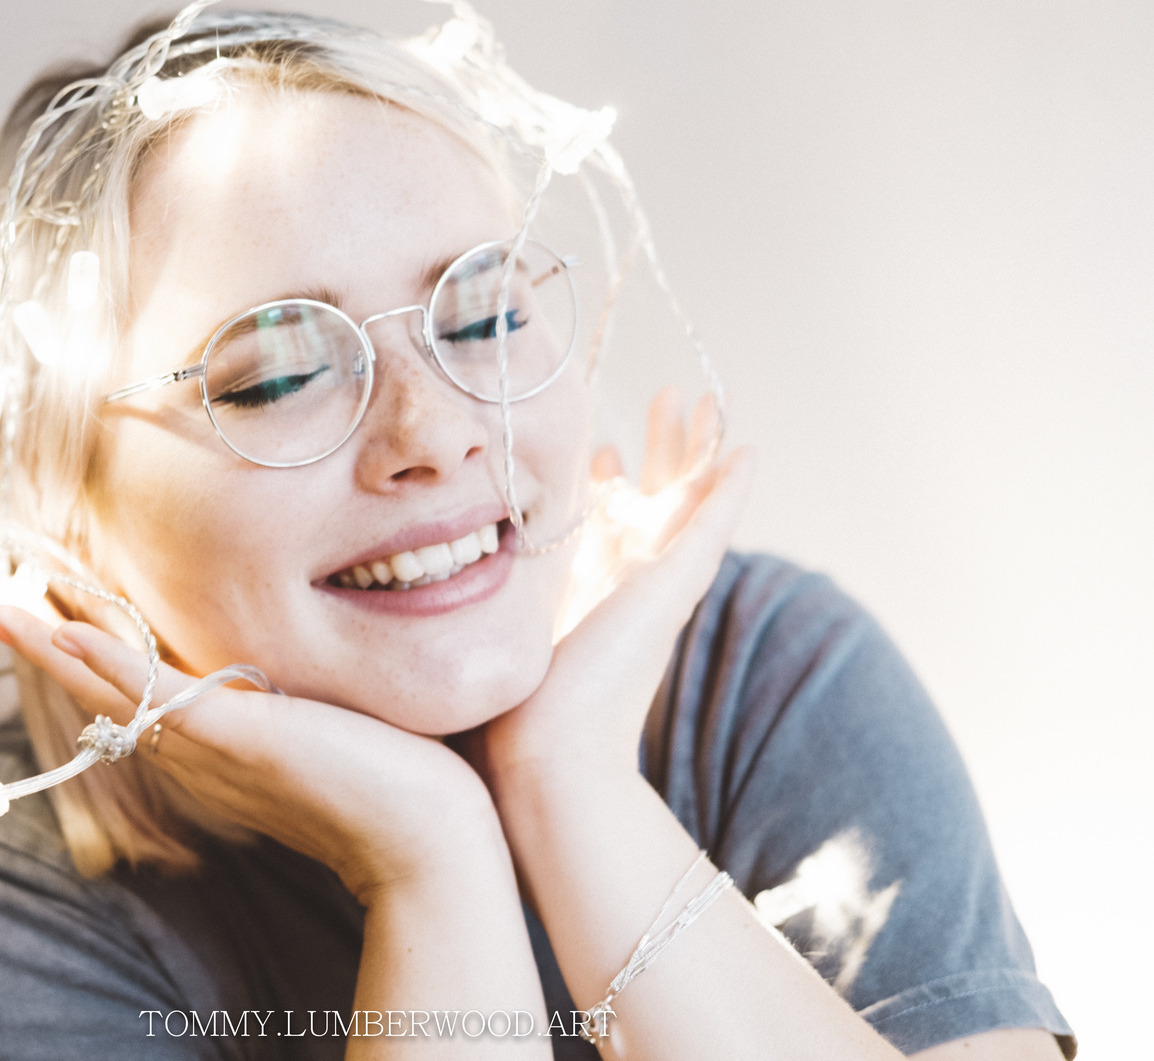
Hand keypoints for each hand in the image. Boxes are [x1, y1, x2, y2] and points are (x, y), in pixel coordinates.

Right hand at [0, 604, 503, 903]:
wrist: (425, 835)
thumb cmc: (392, 783)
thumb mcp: (327, 731)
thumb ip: (299, 710)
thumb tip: (304, 687)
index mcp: (216, 751)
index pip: (138, 702)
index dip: (93, 665)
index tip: (58, 624)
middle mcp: (199, 755)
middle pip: (106, 698)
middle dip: (53, 654)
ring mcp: (210, 748)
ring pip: (112, 692)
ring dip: (54, 651)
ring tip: (0, 614)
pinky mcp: (233, 736)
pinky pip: (151, 695)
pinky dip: (103, 665)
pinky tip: (63, 634)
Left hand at [478, 389, 756, 790]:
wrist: (537, 755)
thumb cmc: (495, 715)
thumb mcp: (476, 631)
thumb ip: (457, 605)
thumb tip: (404, 580)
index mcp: (583, 594)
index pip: (604, 523)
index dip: (605, 482)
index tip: (600, 448)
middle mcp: (623, 588)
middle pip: (654, 500)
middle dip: (659, 448)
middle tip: (667, 398)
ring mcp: (654, 589)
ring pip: (686, 502)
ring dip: (694, 449)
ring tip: (699, 399)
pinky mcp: (672, 593)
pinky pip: (711, 529)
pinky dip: (731, 493)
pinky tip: (750, 454)